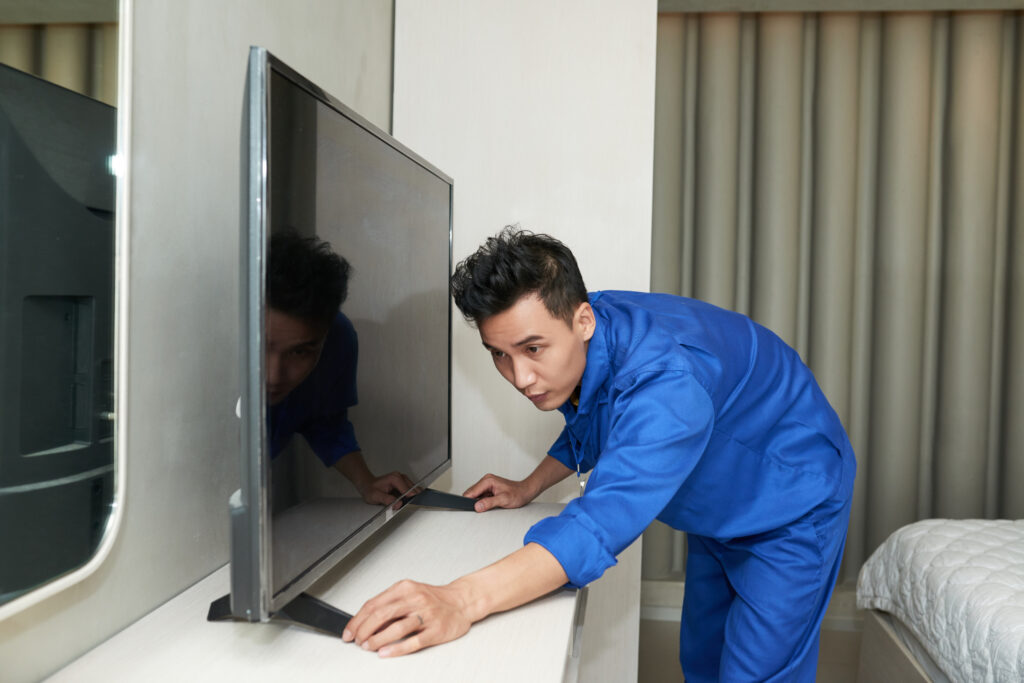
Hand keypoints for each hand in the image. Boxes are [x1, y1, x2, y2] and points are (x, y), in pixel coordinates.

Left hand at [342, 579, 474, 656]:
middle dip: (363, 630)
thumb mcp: (410, 593)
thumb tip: (364, 622)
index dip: (357, 620)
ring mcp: (426, 615)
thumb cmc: (434, 599)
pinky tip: (385, 653)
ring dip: (377, 639)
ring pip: (396, 628)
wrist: (462, 601)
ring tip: (368, 646)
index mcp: (405, 588)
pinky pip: (413, 641)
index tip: (349, 631)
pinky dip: (396, 648)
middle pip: (382, 615)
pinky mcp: (436, 630)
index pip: (374, 604)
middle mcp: (415, 599)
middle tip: (356, 641)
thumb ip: (390, 604)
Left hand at [355, 471, 418, 505]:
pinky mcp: (404, 484)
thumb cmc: (370, 489)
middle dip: (410, 499)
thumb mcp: (375, 496)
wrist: (368, 486)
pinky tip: (401, 500)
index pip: (408, 490)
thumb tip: (399, 504)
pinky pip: (411, 492)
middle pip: (413, 490)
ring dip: (409, 498)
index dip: (408, 499)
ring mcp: (403, 480)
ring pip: (414, 491)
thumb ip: (387, 500)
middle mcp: (400, 477)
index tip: (408, 505)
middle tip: (403, 505)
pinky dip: (408, 497)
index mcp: (395, 478)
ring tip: (400, 502)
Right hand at [463, 474, 536, 512]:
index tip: (468, 509)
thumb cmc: (518, 494)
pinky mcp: (489, 489)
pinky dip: (484, 502)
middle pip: (471, 494)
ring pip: (476, 496)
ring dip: (479, 502)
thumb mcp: (504, 500)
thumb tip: (477, 506)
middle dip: (474, 502)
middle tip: (483, 508)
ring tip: (490, 505)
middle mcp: (486, 481)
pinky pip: (481, 497)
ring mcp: (487, 485)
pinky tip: (492, 503)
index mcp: (487, 480)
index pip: (471, 492)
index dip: (469, 501)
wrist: (526, 491)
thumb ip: (489, 503)